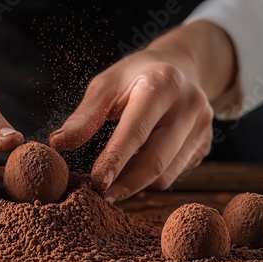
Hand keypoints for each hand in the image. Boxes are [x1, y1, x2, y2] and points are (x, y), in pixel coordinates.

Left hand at [50, 21, 235, 202]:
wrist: (179, 66)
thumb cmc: (135, 75)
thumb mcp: (107, 84)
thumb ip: (85, 115)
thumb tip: (57, 143)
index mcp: (163, 84)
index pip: (137, 130)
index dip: (115, 160)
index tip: (95, 183)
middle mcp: (190, 105)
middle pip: (156, 160)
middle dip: (126, 184)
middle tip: (101, 196)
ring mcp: (204, 126)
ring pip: (167, 172)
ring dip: (136, 185)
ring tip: (112, 185)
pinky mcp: (205, 143)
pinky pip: (175, 172)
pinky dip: (150, 178)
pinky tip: (133, 172)